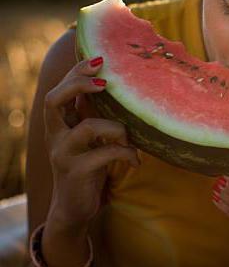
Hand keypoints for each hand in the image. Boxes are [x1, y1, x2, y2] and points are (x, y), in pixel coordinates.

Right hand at [44, 56, 139, 229]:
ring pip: (87, 127)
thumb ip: (95, 116)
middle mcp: (55, 136)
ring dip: (116, 128)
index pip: (59, 90)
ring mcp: (63, 154)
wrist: (75, 207)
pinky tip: (136, 161)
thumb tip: (118, 87)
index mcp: (59, 124)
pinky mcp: (76, 172)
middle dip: (78, 84)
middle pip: (54, 100)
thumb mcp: (91, 139)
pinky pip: (105, 154)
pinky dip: (126, 153)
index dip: (76, 72)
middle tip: (105, 81)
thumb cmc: (89, 167)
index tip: (100, 59)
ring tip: (130, 138)